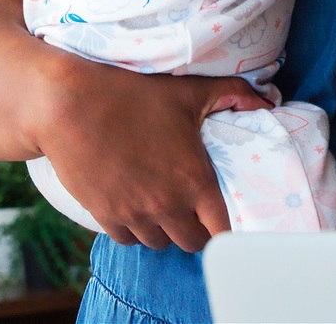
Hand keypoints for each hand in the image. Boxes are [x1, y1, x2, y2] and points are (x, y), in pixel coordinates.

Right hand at [28, 52, 268, 251]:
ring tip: (163, 204)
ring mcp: (135, 215)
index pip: (223, 232)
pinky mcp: (105, 216)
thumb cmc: (132, 95)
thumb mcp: (187, 91)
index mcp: (195, 180)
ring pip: (159, 244)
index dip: (227, 229)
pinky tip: (135, 206)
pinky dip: (135, 229)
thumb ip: (232, 94)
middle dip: (197, 229)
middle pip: (193, 243)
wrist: (69, 106)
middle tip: (193, 208)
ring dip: (165, 230)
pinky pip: (128, 240)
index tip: (223, 219)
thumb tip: (267, 99)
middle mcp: (168, 205)